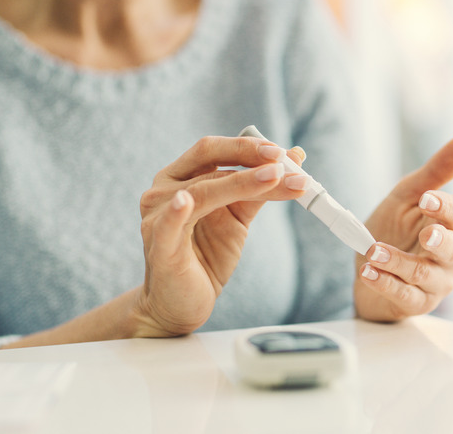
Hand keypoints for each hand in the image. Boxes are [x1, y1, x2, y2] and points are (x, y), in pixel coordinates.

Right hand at [134, 136, 306, 336]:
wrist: (181, 304)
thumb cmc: (206, 256)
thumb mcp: (238, 218)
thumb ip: (261, 190)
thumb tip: (295, 159)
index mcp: (180, 177)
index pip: (213, 150)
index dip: (247, 146)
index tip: (282, 152)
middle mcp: (163, 191)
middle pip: (208, 163)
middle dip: (248, 157)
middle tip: (281, 161)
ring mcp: (157, 217)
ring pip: (203, 191)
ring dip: (242, 183)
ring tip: (275, 178)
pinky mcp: (159, 246)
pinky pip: (168, 224)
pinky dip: (177, 211)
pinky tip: (186, 201)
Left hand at [354, 134, 452, 321]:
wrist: (369, 268)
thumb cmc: (396, 229)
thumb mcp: (410, 195)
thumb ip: (437, 171)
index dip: (445, 207)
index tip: (427, 198)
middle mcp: (452, 257)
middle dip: (441, 242)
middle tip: (425, 234)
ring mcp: (436, 283)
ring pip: (426, 275)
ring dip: (399, 262)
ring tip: (374, 251)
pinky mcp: (415, 303)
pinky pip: (404, 295)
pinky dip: (385, 283)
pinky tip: (368, 273)